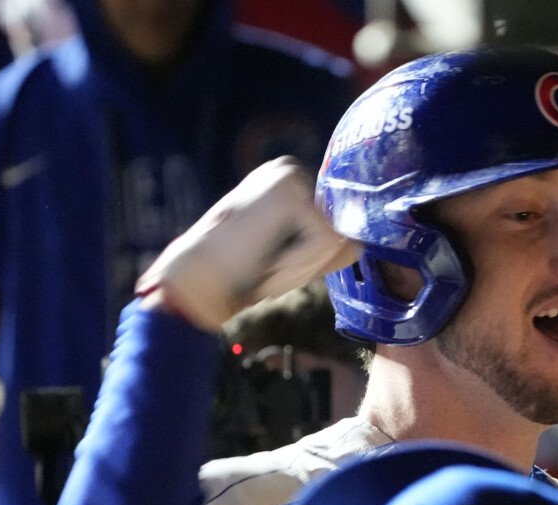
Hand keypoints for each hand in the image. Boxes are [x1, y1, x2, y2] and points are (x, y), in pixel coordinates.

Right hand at [135, 157, 359, 331]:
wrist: (195, 280)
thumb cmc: (239, 273)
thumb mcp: (293, 257)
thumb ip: (326, 247)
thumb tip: (361, 242)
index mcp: (289, 182)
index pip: (335, 226)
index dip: (310, 260)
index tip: (269, 265)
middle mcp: (290, 170)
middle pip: (341, 233)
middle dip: (309, 263)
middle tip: (265, 264)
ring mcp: (290, 179)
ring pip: (336, 240)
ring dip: (303, 266)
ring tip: (264, 262)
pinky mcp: (292, 197)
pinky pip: (326, 245)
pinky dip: (299, 263)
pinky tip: (266, 258)